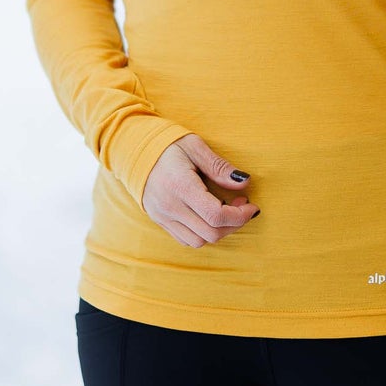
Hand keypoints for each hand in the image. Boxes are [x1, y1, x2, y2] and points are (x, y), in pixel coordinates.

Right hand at [143, 134, 260, 248]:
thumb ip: (219, 167)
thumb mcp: (195, 147)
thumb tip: (244, 182)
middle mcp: (170, 206)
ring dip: (219, 231)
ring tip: (225, 210)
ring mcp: (163, 217)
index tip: (251, 205)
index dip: (240, 215)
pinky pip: (186, 239)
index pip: (215, 215)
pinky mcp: (160, 221)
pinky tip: (207, 215)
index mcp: (181, 186)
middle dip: (234, 224)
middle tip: (241, 204)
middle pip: (211, 233)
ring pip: (199, 241)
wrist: (133, 150)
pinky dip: (203, 233)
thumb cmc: (167, 145)